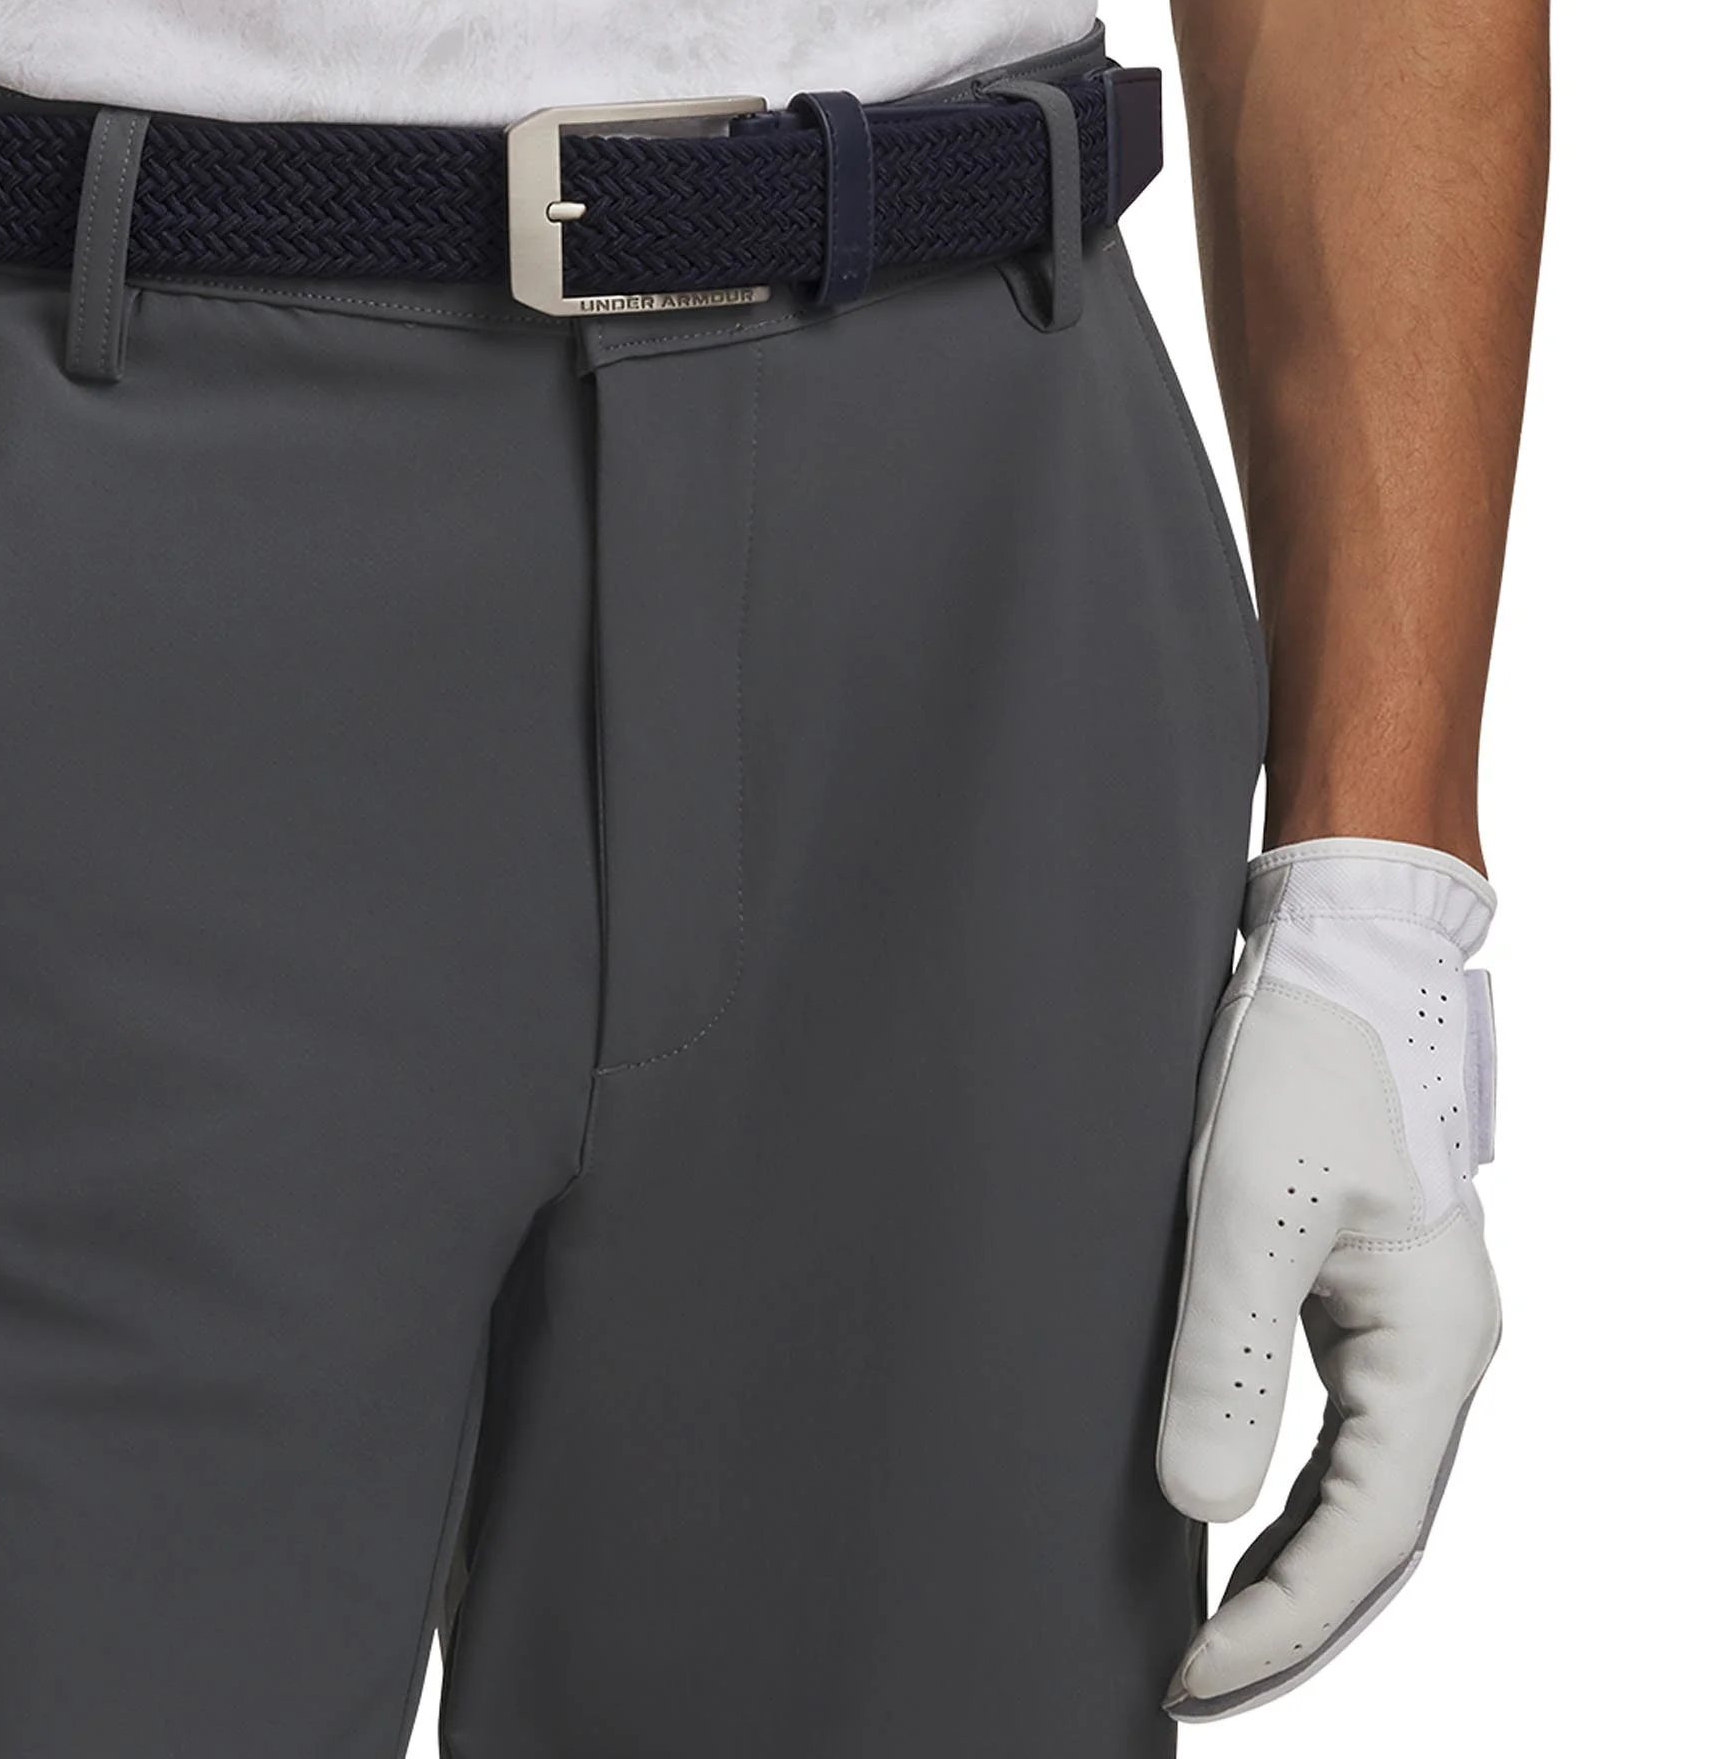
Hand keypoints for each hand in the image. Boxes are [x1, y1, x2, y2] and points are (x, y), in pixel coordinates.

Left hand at [1157, 840, 1501, 1718]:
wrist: (1339, 941)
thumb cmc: (1311, 1051)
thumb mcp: (1248, 1201)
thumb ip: (1226, 1355)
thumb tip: (1199, 1504)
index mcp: (1434, 1347)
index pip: (1368, 1538)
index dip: (1284, 1622)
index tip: (1195, 1675)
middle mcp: (1436, 1352)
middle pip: (1373, 1537)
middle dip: (1289, 1622)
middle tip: (1189, 1685)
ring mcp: (1405, 1326)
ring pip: (1357, 1493)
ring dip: (1287, 1571)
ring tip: (1202, 1638)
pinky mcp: (1360, 1293)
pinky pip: (1335, 1433)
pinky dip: (1286, 1497)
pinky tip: (1226, 1521)